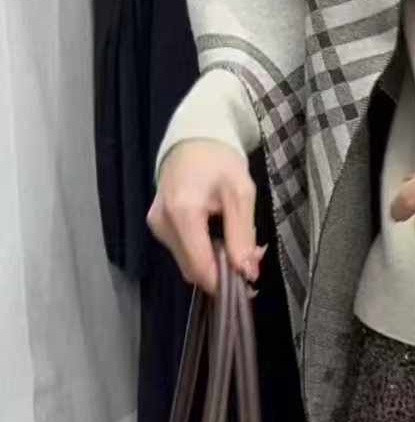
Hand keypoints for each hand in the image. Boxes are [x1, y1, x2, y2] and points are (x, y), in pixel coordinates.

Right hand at [147, 138, 264, 294]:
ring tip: (236, 243)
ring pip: (188, 263)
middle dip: (223, 271)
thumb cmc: (220, 161)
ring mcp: (157, 225)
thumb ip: (242, 235)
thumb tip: (247, 272)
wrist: (193, 140)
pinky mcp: (158, 226)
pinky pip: (182, 251)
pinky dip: (203, 252)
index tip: (248, 280)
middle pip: (193, 269)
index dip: (225, 281)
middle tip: (249, 257)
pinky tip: (219, 237)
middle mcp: (163, 223)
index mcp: (183, 212)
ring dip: (214, 263)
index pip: (201, 267)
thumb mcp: (241, 194)